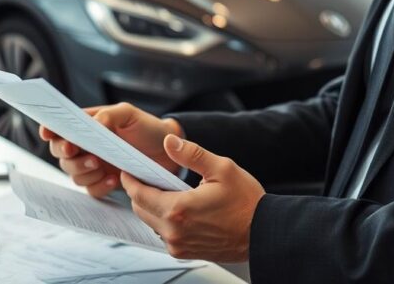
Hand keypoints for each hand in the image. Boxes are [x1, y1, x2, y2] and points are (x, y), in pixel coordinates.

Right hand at [38, 102, 183, 198]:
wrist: (168, 151)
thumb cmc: (147, 127)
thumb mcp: (129, 113)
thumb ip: (108, 115)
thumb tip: (93, 125)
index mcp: (88, 125)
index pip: (60, 128)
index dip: (49, 130)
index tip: (48, 133)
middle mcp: (86, 146)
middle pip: (61, 153)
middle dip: (65, 153)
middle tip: (75, 150)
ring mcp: (94, 166)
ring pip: (73, 174)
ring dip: (82, 170)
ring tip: (99, 165)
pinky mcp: (105, 183)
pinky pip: (92, 190)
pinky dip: (99, 186)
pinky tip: (114, 179)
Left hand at [121, 134, 264, 262]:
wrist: (264, 233)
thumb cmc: (246, 203)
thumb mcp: (221, 168)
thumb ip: (191, 154)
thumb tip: (169, 142)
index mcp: (178, 210)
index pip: (138, 195)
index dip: (130, 180)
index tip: (129, 169)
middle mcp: (174, 232)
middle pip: (140, 209)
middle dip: (140, 192)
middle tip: (147, 177)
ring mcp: (179, 245)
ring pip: (151, 222)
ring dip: (153, 206)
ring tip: (165, 191)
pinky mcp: (185, 252)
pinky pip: (164, 234)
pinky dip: (165, 220)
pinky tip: (179, 207)